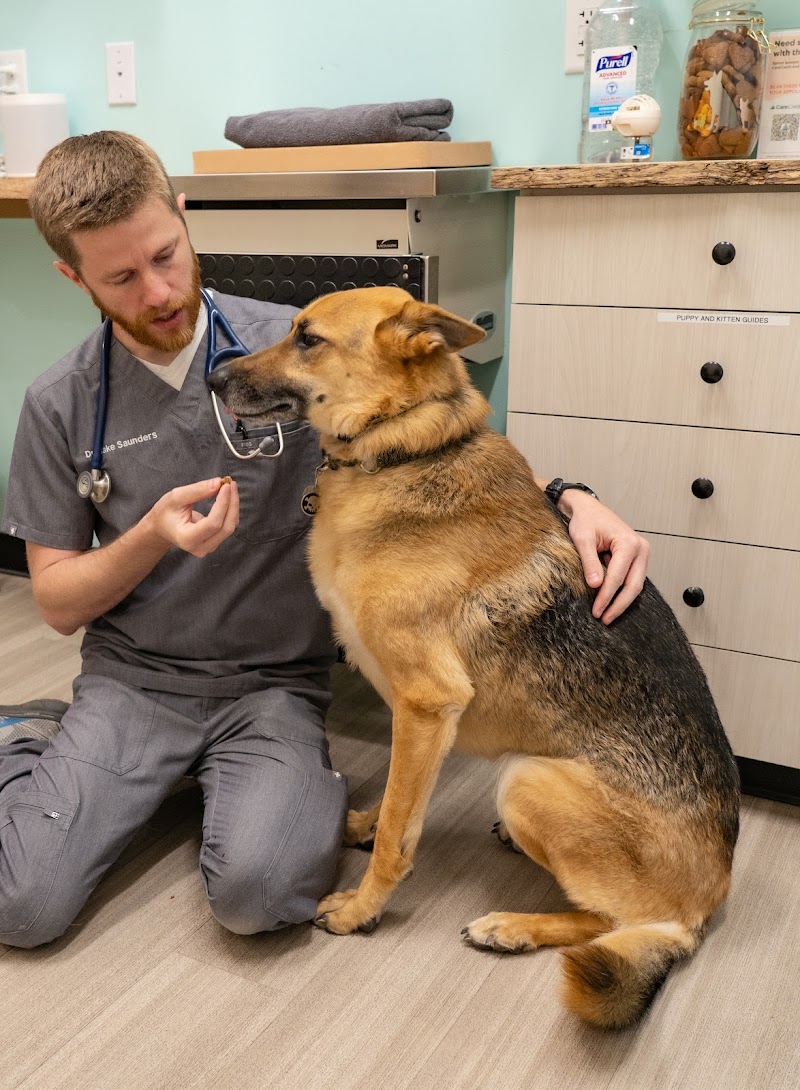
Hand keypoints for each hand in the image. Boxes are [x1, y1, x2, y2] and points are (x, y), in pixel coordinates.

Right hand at [146, 477, 238, 557]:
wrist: (161, 528)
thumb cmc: (166, 512)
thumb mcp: (176, 497)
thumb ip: (197, 491)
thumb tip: (218, 483)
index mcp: (187, 538)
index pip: (213, 523)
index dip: (222, 504)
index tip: (225, 485)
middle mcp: (200, 547)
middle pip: (226, 527)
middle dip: (232, 504)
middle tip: (231, 483)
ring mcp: (209, 547)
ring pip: (230, 527)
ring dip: (233, 505)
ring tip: (229, 486)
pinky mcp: (214, 542)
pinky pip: (228, 526)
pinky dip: (230, 510)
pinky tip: (227, 496)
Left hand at [560, 490, 649, 624]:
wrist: (588, 509)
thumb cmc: (586, 520)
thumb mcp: (582, 539)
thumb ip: (589, 562)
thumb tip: (596, 585)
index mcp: (629, 543)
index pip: (618, 577)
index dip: (607, 596)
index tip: (596, 611)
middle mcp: (641, 548)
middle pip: (633, 585)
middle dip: (619, 605)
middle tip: (604, 619)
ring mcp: (641, 554)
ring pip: (635, 585)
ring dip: (622, 601)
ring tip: (607, 615)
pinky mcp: (637, 559)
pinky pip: (632, 580)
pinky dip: (622, 592)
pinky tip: (611, 603)